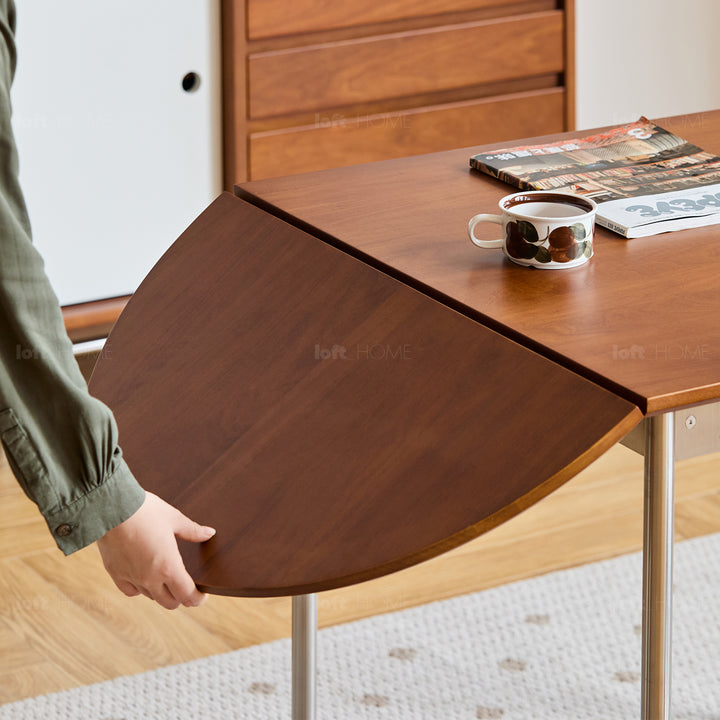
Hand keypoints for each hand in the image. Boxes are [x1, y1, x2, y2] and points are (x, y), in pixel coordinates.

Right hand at [96, 491, 215, 609]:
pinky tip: (144, 577)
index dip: (197, 599)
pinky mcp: (116, 574)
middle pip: (170, 602)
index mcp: (169, 567)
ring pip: (151, 596)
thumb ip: (192, 530)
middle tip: (186, 586)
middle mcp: (150, 578)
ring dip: (161, 592)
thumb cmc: (145, 511)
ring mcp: (132, 578)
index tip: (202, 595)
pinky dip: (140, 588)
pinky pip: (131, 591)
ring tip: (166, 578)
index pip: (187, 595)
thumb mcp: (174, 518)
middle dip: (181, 597)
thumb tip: (210, 533)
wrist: (111, 508)